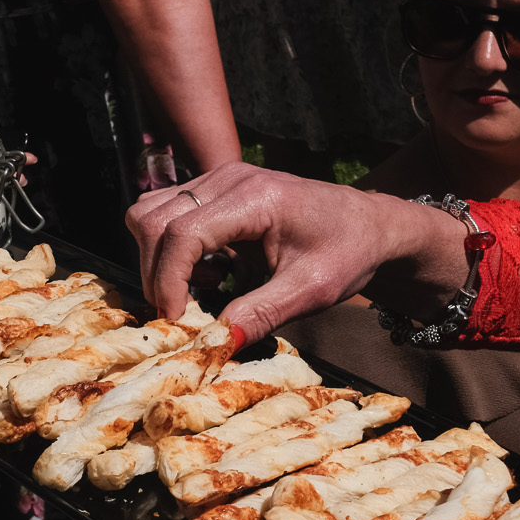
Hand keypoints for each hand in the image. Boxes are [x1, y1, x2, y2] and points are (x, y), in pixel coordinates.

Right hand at [126, 162, 469, 341]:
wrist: (370, 225)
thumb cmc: (348, 252)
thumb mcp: (312, 291)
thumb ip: (262, 314)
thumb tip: (217, 342)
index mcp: (255, 197)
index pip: (183, 232)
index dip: (168, 280)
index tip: (176, 322)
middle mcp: (228, 178)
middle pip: (153, 220)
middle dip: (157, 274)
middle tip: (183, 316)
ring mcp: (218, 179)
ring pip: (149, 213)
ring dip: (160, 259)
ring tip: (205, 287)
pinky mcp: (215, 189)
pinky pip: (166, 213)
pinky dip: (171, 248)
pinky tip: (213, 270)